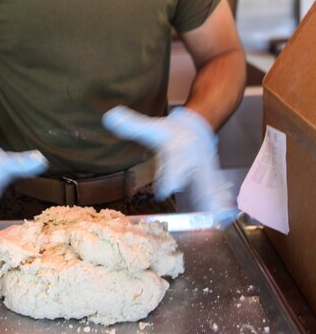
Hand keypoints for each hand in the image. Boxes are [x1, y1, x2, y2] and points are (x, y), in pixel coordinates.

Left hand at [102, 105, 237, 228]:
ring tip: (218, 216)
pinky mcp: (211, 179)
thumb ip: (133, 125)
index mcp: (179, 151)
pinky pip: (217, 191)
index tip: (164, 190)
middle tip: (204, 209)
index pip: (174, 165)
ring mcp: (205, 171)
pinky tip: (225, 217)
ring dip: (213, 201)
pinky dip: (221, 203)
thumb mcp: (153, 128)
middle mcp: (193, 162)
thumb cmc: (171, 132)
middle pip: (196, 177)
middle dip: (198, 192)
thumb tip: (109, 116)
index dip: (169, 178)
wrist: (198, 126)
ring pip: (210, 186)